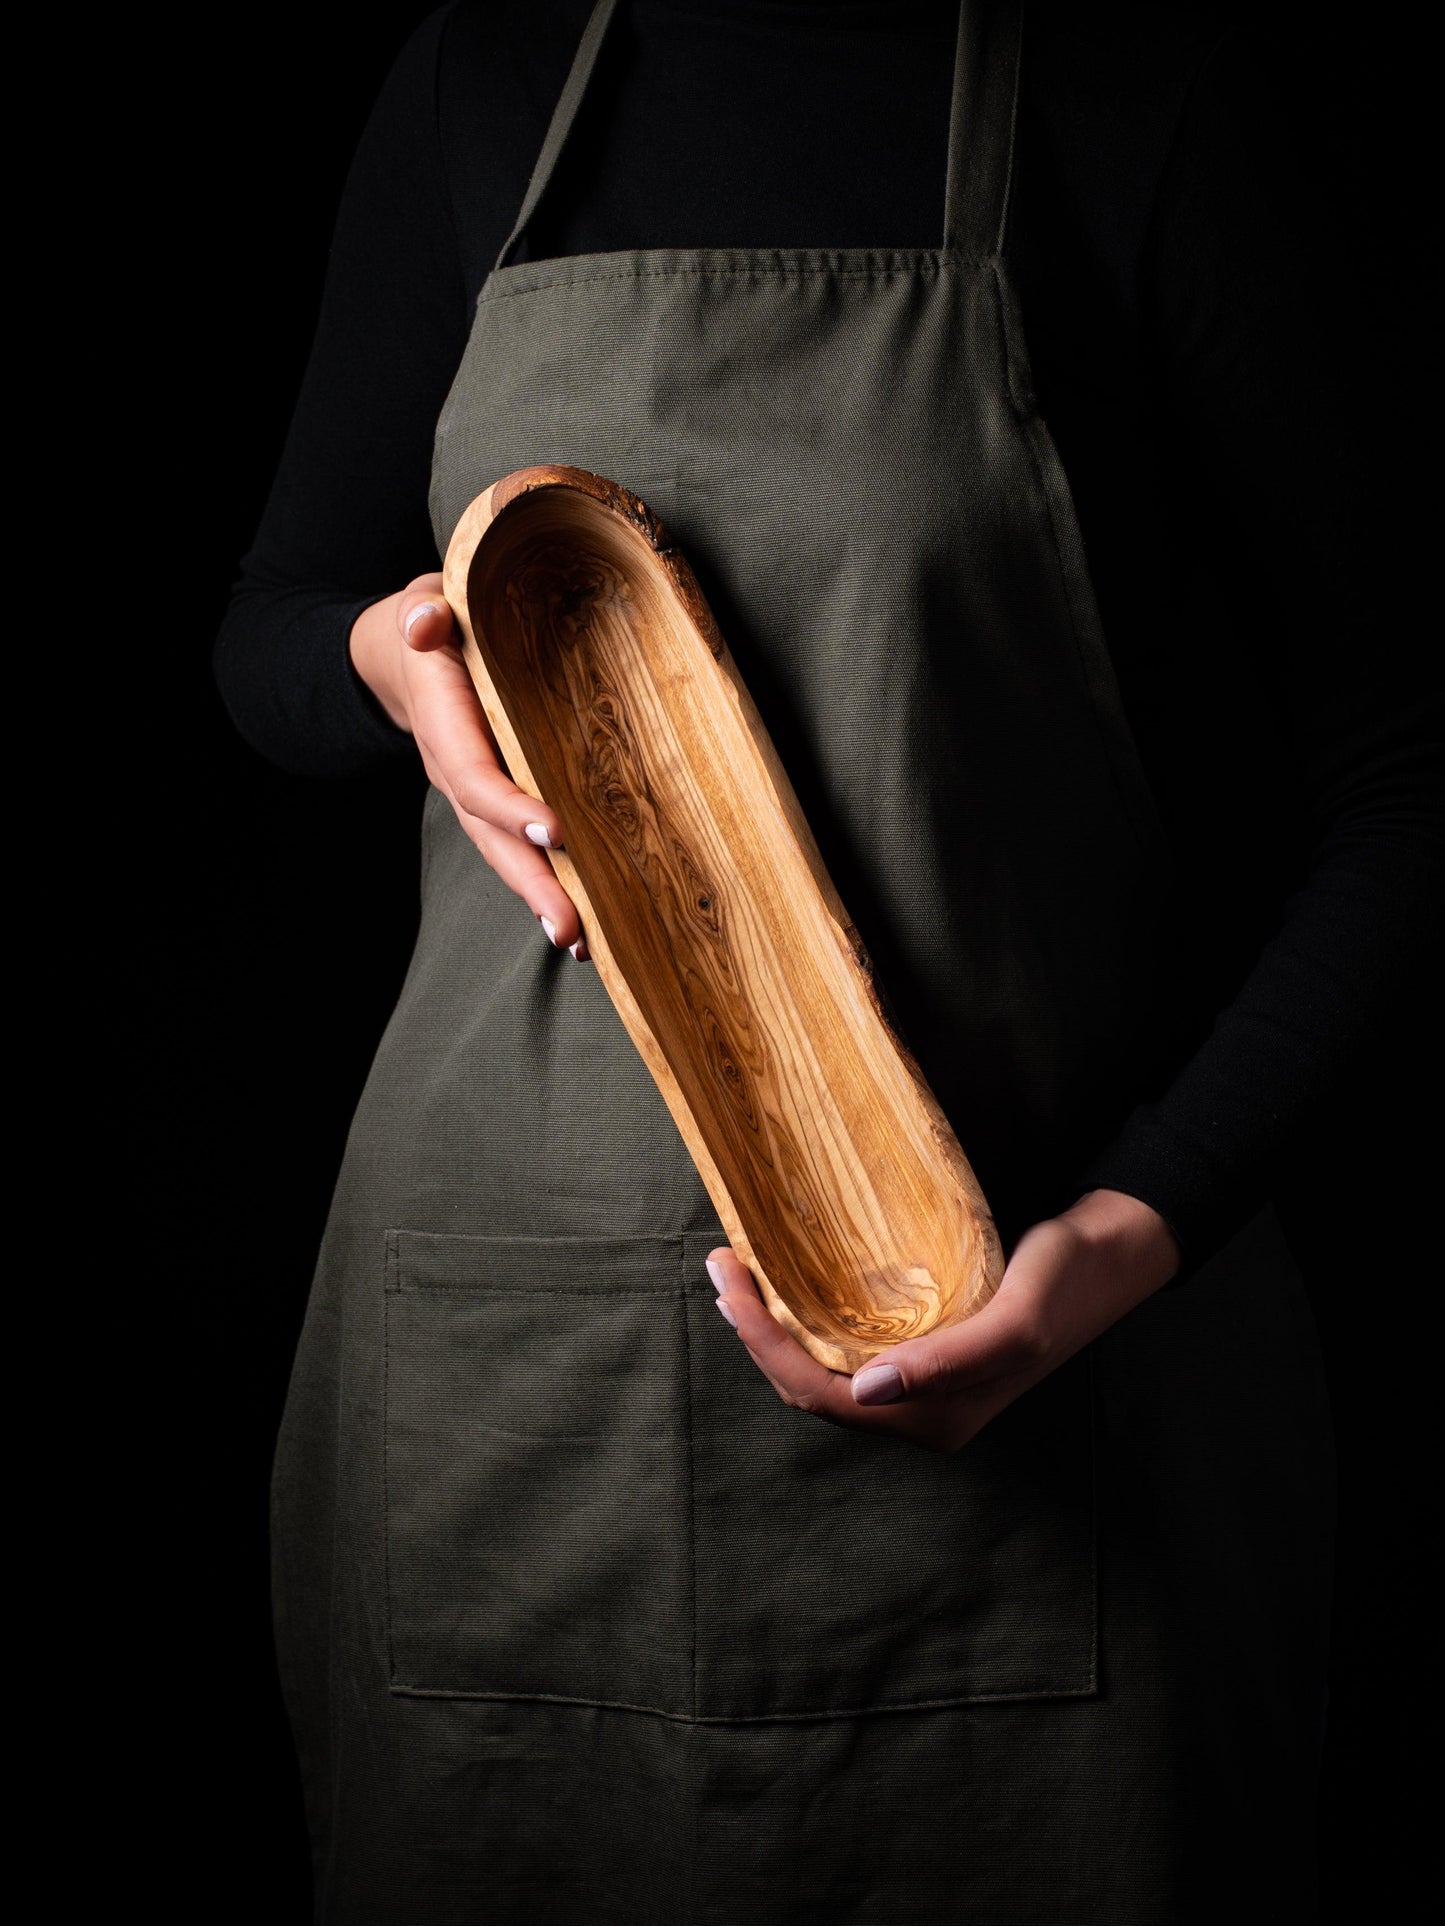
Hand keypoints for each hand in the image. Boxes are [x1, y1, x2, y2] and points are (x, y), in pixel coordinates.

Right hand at [349, 574, 588, 957]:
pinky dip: (549, 884)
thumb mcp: (422, 604)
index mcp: (444, 724)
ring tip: (578, 941)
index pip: (475, 776)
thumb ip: (425, 612)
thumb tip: (427, 623)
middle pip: (493, 838)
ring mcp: (474, 794)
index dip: (509, 806)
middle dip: (531, 882)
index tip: (555, 829)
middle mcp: (457, 771)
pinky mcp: (496, 804)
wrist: (401, 658)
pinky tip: (584, 923)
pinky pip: (519, 848)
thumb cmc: (430, 625)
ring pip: (506, 854)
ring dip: (541, 898)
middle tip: (569, 927)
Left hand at [707, 1188, 1180, 1450]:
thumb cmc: (1068, 1281)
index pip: (821, 1394)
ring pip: (824, 1368)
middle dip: (756, 1333)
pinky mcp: (925, 1350)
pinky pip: (847, 1346)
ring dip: (775, 1326)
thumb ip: (947, 1361)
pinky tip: (790, 1282)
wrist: (1112, 1252)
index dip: (765, 1343)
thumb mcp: (1016, 1321)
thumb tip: (865, 1390)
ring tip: (739, 1274)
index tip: (732, 1282)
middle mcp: (920, 1411)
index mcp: (935, 1418)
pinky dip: (808, 1317)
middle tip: (722, 1266)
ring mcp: (921, 1384)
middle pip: (811, 1385)